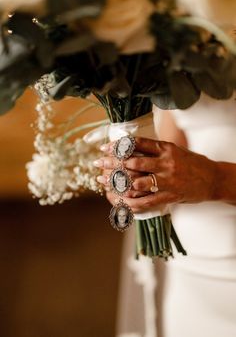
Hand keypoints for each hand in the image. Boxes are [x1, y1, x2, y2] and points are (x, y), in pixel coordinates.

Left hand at [94, 137, 216, 212]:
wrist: (213, 178)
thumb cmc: (191, 163)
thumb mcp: (174, 150)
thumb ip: (154, 149)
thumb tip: (130, 148)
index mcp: (166, 148)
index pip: (137, 144)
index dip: (118, 145)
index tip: (104, 147)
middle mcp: (165, 163)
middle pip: (133, 162)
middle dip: (112, 163)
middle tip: (98, 163)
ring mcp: (167, 181)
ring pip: (136, 182)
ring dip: (117, 183)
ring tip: (104, 181)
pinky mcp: (169, 196)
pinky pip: (146, 202)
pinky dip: (130, 202)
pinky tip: (119, 201)